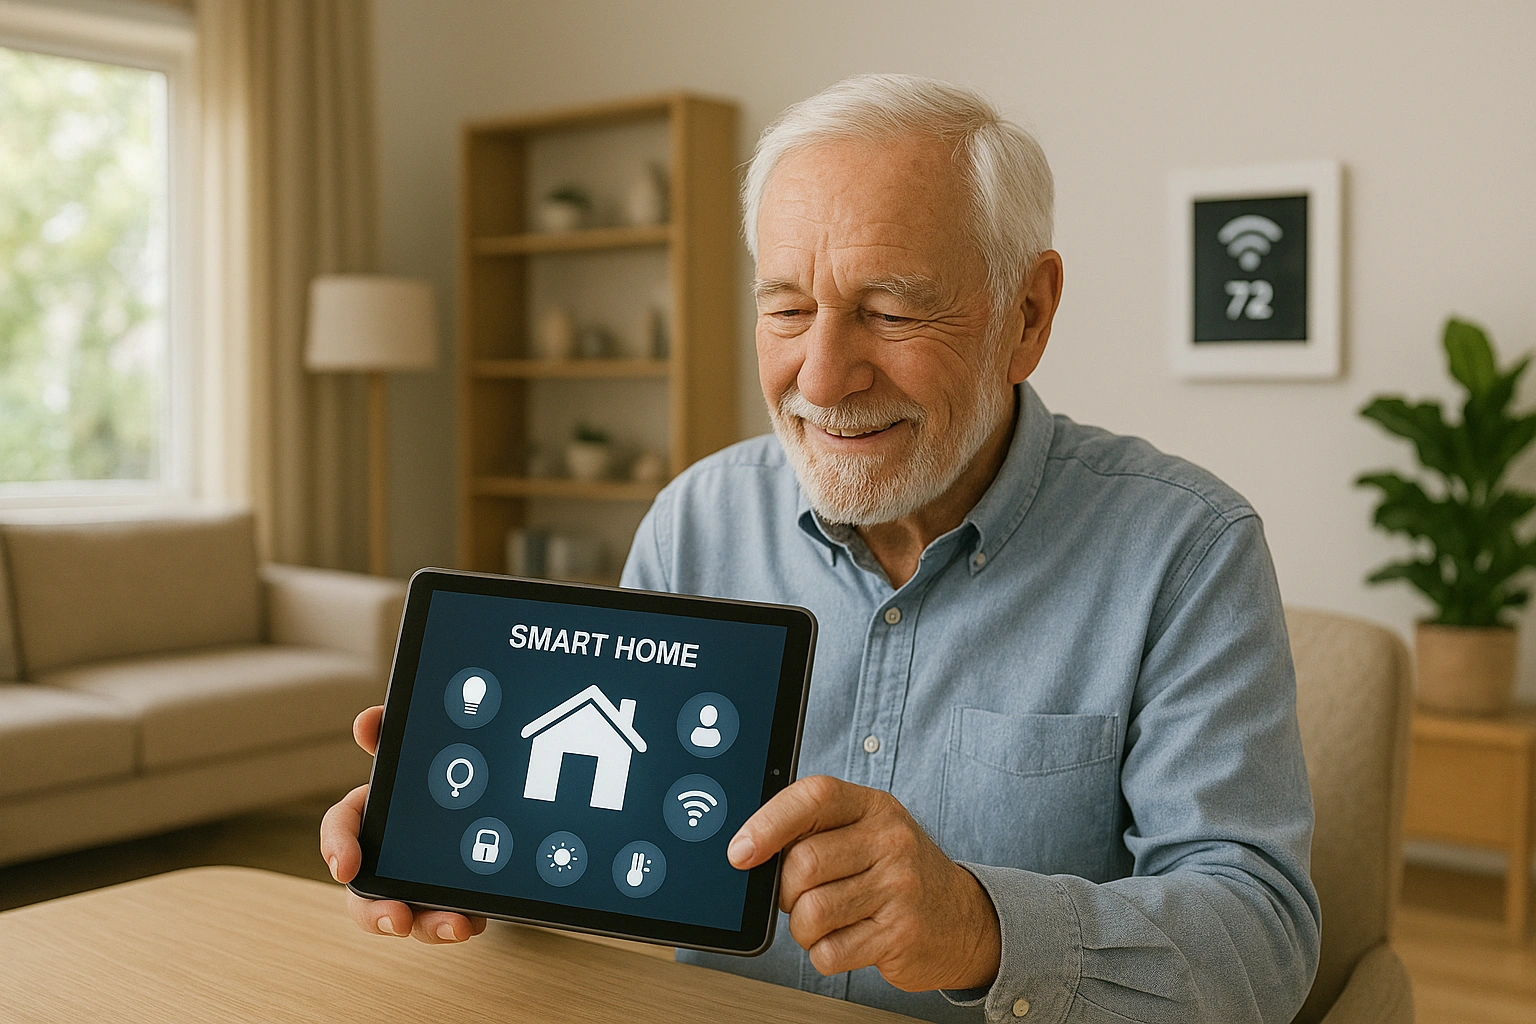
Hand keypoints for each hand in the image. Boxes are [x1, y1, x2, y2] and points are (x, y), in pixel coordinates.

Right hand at [319, 705, 487, 943]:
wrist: (478, 797)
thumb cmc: (433, 775)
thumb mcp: (414, 750)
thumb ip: (391, 734)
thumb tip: (368, 720)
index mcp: (371, 817)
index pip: (340, 832)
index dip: (336, 847)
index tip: (345, 865)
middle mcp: (385, 858)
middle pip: (364, 896)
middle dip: (376, 913)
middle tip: (396, 918)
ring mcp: (415, 884)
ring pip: (409, 918)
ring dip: (428, 926)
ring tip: (455, 925)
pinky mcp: (447, 899)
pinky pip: (447, 920)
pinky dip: (461, 922)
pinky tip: (477, 917)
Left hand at [727, 775, 1000, 991]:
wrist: (962, 919)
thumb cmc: (898, 872)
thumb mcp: (866, 831)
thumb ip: (815, 829)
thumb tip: (749, 850)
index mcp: (873, 806)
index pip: (813, 798)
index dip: (767, 823)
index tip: (740, 852)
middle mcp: (891, 841)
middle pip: (803, 864)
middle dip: (786, 891)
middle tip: (799, 896)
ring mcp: (899, 888)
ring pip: (811, 912)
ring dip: (803, 928)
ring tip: (825, 921)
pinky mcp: (900, 934)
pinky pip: (830, 952)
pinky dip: (824, 954)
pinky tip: (845, 940)